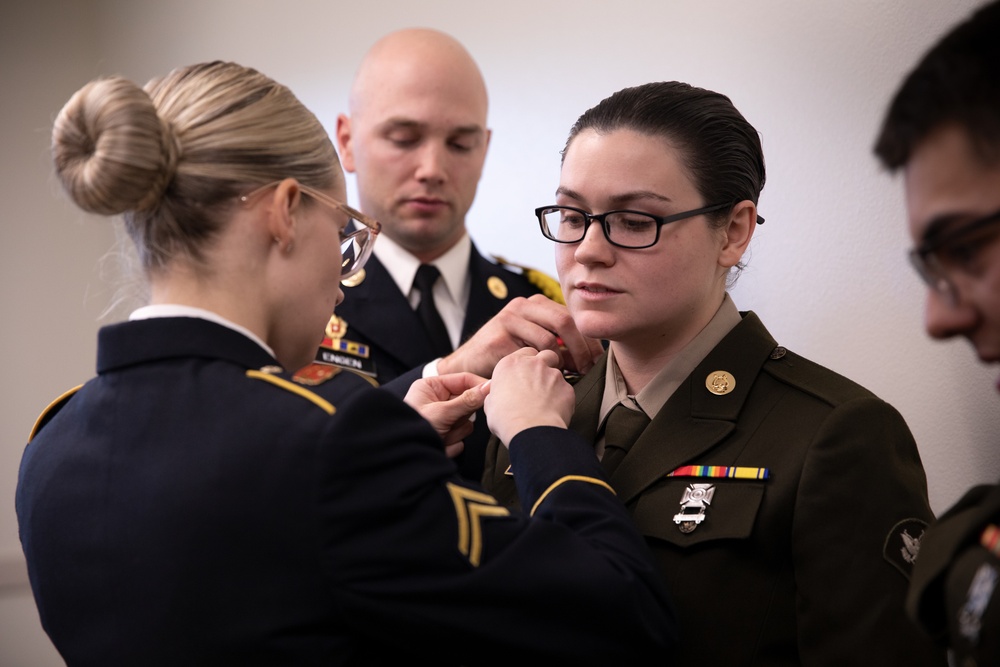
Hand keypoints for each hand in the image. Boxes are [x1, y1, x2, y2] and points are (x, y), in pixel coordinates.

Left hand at [404, 372, 488, 457]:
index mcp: (432, 387)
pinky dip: (451, 444)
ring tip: (440, 436)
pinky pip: (461, 438)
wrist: (404, 458)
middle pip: (468, 403)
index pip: (463, 380)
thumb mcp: (441, 413)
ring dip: (455, 432)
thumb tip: (489, 387)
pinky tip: (439, 445)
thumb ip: (467, 400)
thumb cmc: (411, 431)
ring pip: (466, 423)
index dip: (480, 385)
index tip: (495, 391)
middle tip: (451, 421)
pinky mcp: (446, 436)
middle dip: (460, 416)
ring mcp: (443, 420)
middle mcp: (437, 401)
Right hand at [436, 295, 602, 378]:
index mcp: (535, 304)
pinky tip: (544, 379)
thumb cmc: (506, 354)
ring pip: (548, 339)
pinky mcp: (498, 338)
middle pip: (564, 322)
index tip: (597, 359)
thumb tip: (589, 356)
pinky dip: (540, 369)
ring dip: (562, 362)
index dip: (588, 338)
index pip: (571, 316)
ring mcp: (508, 320)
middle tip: (587, 368)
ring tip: (566, 375)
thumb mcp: (535, 342)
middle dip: (581, 348)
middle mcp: (522, 306)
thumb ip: (558, 343)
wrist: (469, 363)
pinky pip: (529, 355)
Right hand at [483, 348, 575, 446]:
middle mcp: (533, 364)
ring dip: (553, 383)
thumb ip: (496, 393)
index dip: (526, 363)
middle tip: (539, 381)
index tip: (524, 374)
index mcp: (511, 364)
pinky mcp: (567, 387)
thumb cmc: (507, 419)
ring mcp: (553, 374)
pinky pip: (566, 390)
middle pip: (545, 355)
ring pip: (557, 372)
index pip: (524, 352)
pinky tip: (554, 410)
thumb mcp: (490, 404)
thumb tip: (497, 396)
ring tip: (546, 400)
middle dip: (545, 364)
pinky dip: (562, 398)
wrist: (530, 430)